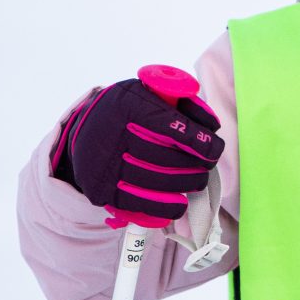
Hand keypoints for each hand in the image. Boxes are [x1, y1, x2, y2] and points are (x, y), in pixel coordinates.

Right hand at [51, 64, 222, 228]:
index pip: (169, 126)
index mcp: (128, 105)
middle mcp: (113, 136)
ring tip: (197, 180)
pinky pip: (143, 205)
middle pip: (166, 158)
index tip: (215, 149)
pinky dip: (168, 206)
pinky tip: (180, 201)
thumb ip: (184, 103)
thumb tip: (212, 126)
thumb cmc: (128, 111)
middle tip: (206, 165)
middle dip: (196, 165)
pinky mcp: (103, 191)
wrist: (85, 131)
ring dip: (187, 184)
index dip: (198, 141)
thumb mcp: (150, 93)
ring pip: (158, 183)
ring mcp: (106, 166)